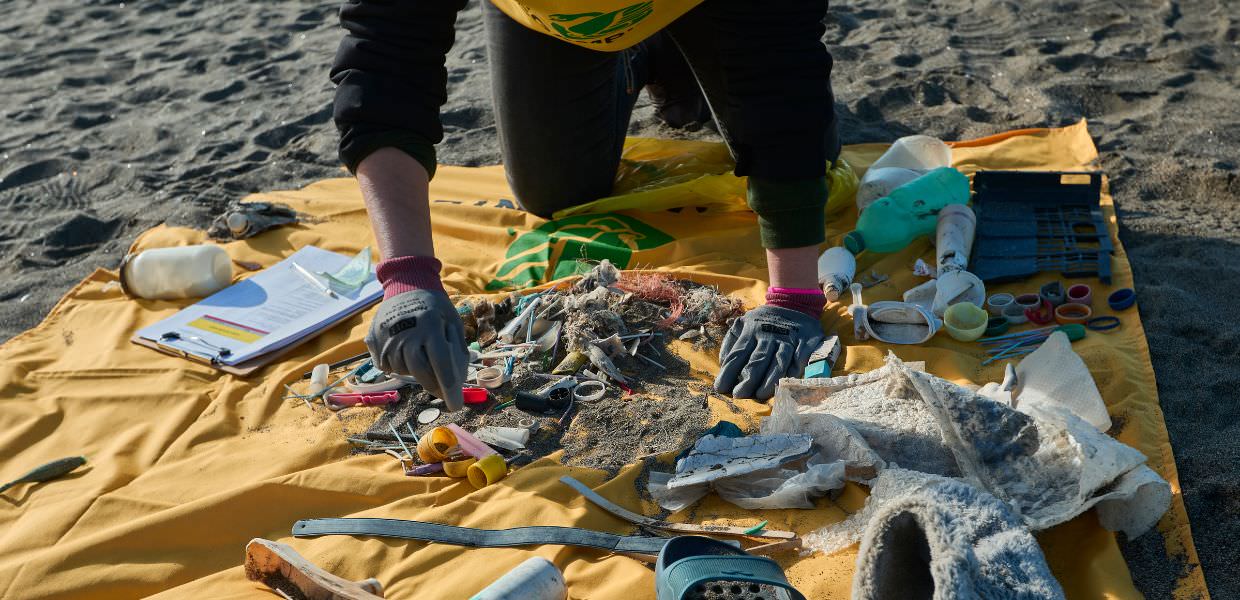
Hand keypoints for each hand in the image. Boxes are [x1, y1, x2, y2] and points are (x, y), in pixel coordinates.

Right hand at [365, 289, 467, 410]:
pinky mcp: (373, 339)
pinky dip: (397, 364)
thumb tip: (458, 380)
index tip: (455, 405)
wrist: (406, 284)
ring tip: (422, 356)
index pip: (441, 363)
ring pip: (402, 369)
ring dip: (415, 371)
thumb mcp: (453, 321)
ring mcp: (387, 336)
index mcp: (431, 325)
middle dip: (433, 385)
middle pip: (420, 372)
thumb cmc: (435, 306)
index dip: (449, 387)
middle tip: (442, 390)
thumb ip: (456, 349)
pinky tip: (405, 351)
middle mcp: (407, 332)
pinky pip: (386, 364)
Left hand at [714, 305, 824, 399]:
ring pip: (779, 360)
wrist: (792, 303)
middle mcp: (768, 334)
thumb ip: (731, 342)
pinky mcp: (806, 338)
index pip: (737, 354)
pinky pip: (801, 355)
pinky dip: (796, 367)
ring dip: (771, 378)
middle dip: (748, 379)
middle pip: (758, 359)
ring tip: (761, 394)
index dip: (728, 372)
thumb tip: (723, 364)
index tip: (721, 388)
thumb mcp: (741, 324)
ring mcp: (788, 336)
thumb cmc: (761, 321)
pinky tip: (788, 381)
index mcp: (750, 331)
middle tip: (739, 395)